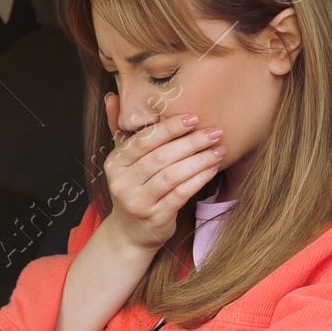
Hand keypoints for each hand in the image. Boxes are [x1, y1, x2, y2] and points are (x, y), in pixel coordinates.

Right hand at [101, 92, 224, 249]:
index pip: (144, 140)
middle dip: (190, 142)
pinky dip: (199, 179)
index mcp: (114, 163)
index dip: (169, 128)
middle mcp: (122, 183)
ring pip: (172, 175)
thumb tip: (112, 96)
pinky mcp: (155, 217)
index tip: (194, 117)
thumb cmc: (133, 189)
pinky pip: (180, 194)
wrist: (130, 233)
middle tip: (214, 131)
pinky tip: (212, 169)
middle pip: (160, 157)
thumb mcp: (122, 161)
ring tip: (219, 149)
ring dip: (199, 160)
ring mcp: (137, 202)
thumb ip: (118, 129)